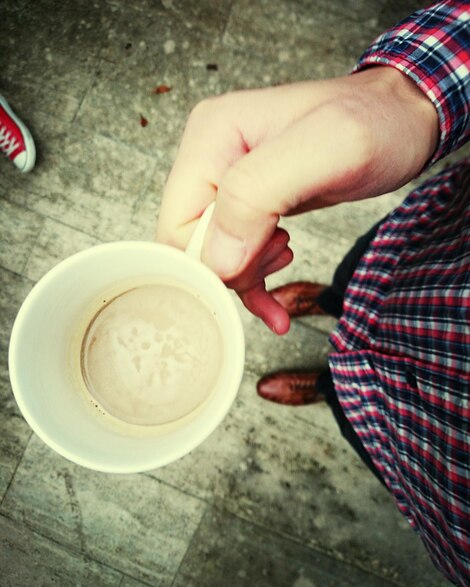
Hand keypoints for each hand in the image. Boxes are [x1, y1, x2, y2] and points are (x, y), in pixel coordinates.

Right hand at [156, 67, 437, 333]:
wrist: (400, 120)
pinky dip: (254, 282)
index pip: (177, 226)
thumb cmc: (374, 122)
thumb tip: (217, 260)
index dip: (211, 262)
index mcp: (211, 137)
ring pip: (214, 256)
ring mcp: (227, 182)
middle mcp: (210, 158)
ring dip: (249, 273)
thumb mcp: (326, 148)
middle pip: (192, 245)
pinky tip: (274, 300)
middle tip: (283, 250)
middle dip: (235, 267)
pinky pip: (234, 254)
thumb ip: (258, 195)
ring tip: (287, 253)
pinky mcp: (248, 203)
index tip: (258, 264)